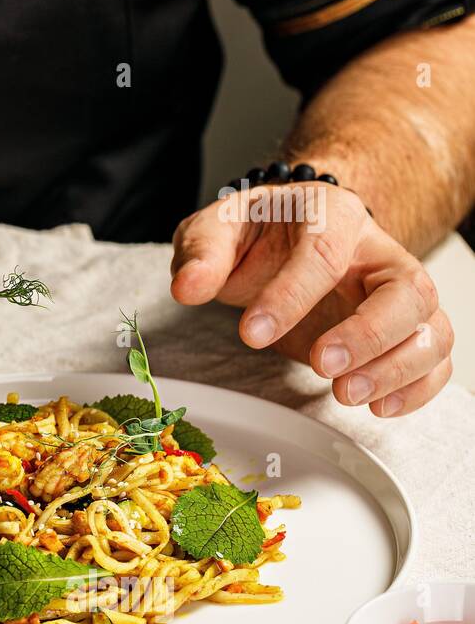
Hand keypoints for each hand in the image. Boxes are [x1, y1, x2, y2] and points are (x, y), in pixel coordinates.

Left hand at [170, 183, 452, 416]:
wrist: (287, 239)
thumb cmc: (257, 236)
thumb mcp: (217, 230)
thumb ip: (202, 253)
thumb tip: (187, 286)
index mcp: (332, 216)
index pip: (323, 253)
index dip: (291, 296)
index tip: (252, 335)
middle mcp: (379, 253)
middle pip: (407, 290)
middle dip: (369, 334)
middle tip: (323, 367)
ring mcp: (399, 293)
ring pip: (431, 328)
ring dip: (397, 368)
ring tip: (346, 394)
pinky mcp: (404, 330)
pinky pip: (435, 359)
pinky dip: (417, 388)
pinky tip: (377, 407)